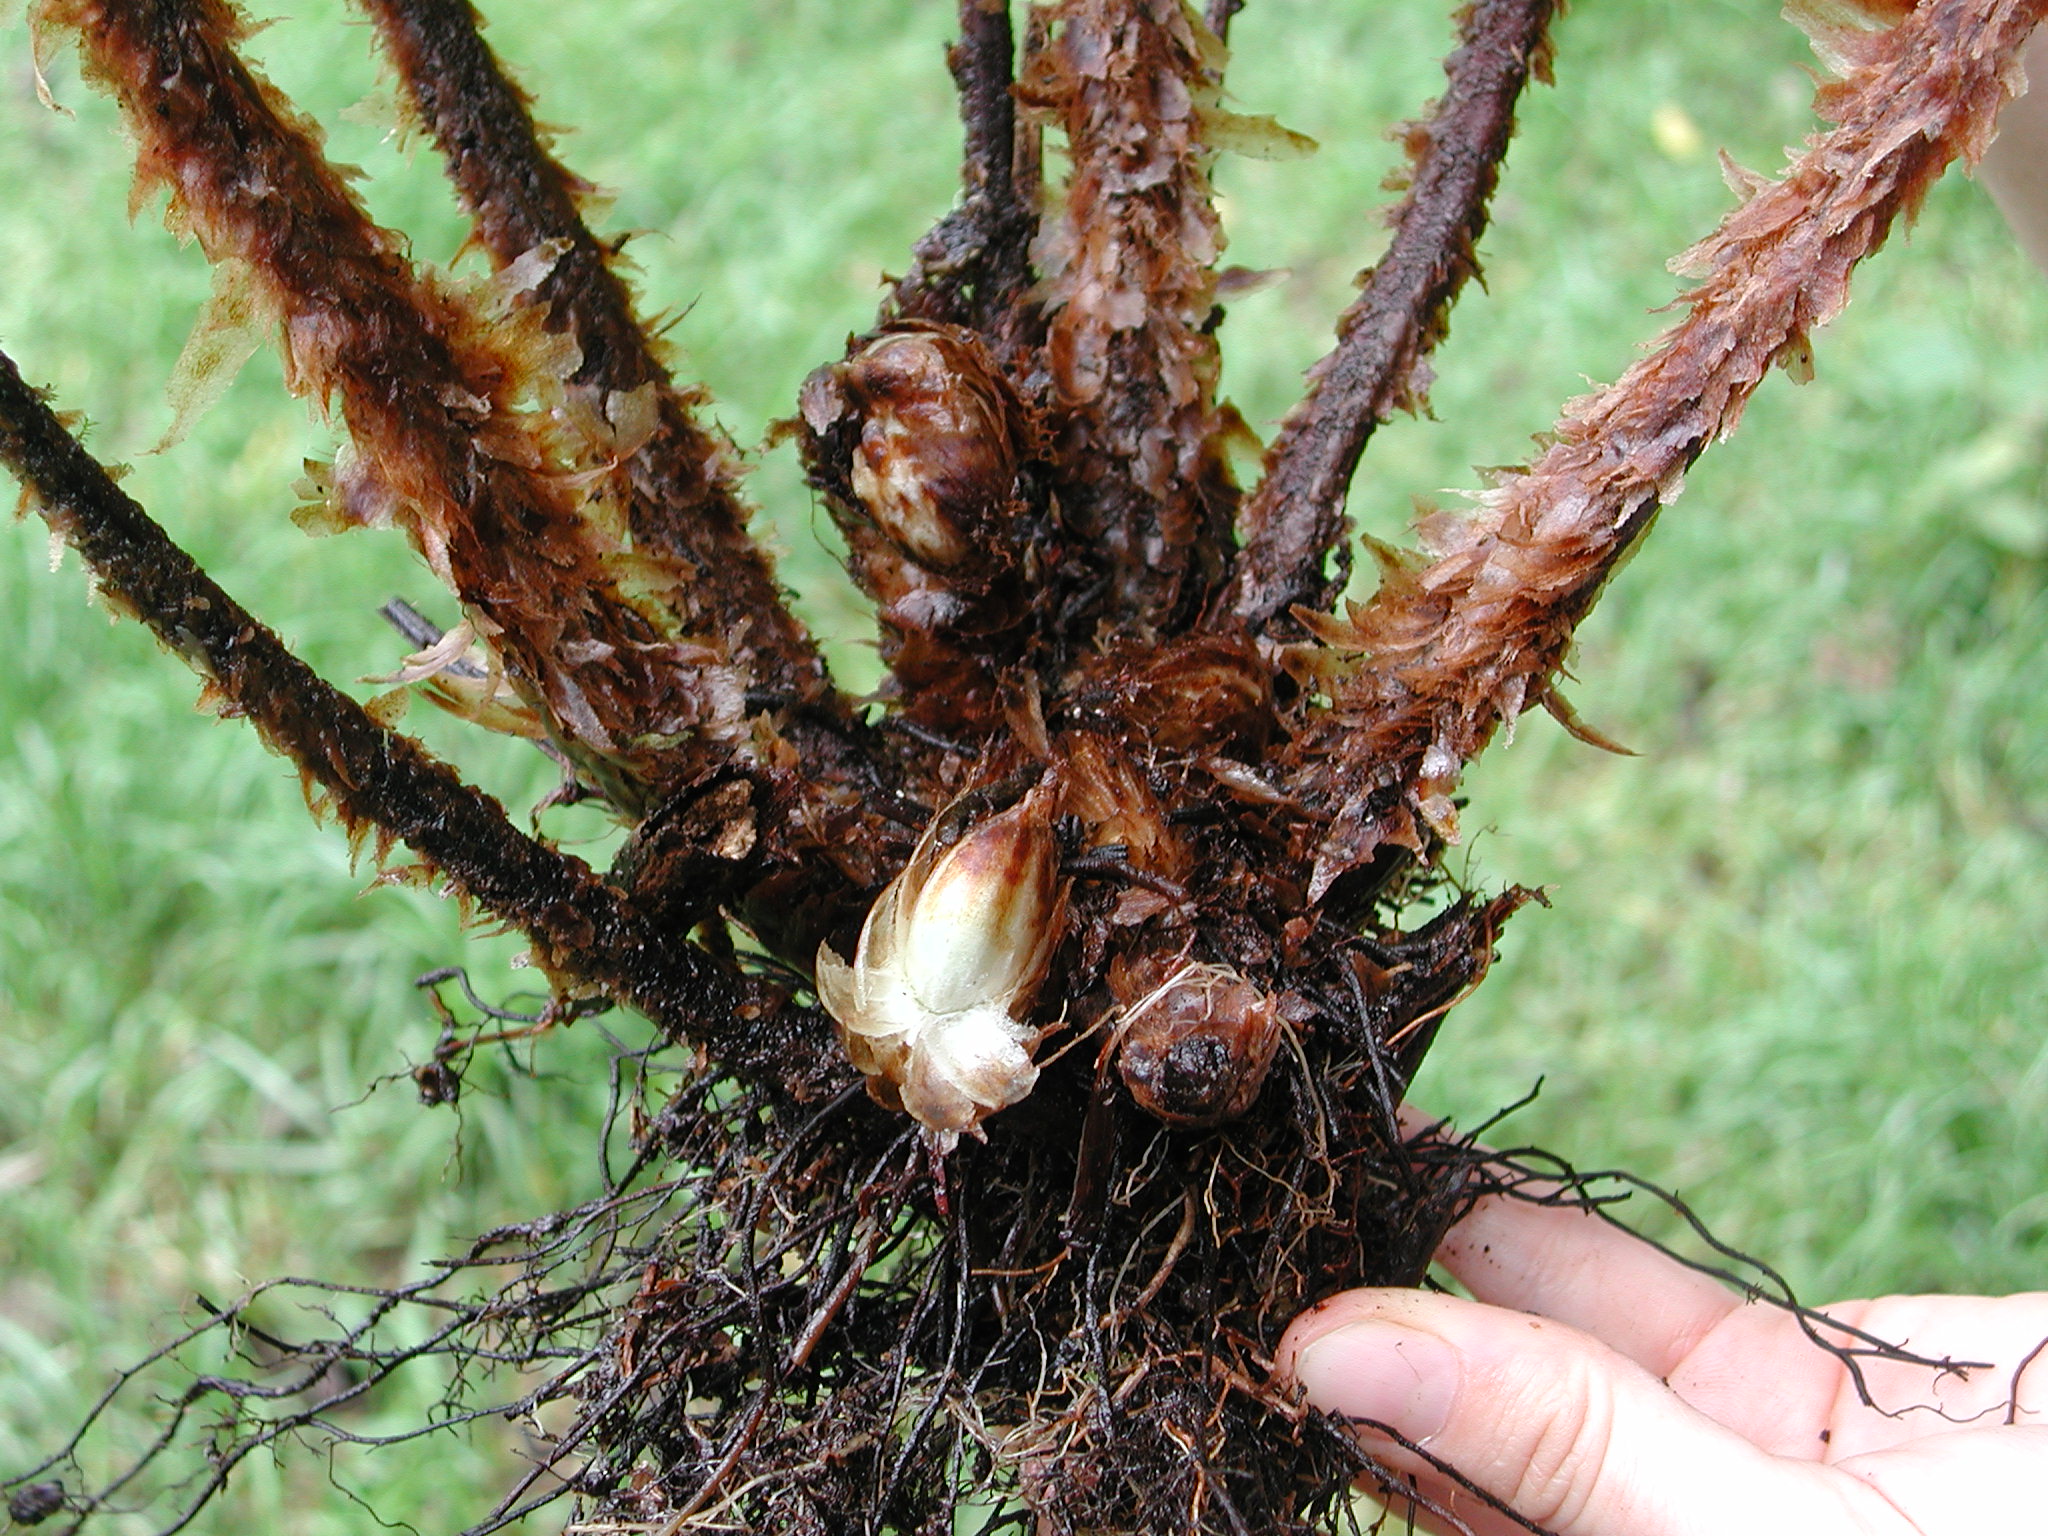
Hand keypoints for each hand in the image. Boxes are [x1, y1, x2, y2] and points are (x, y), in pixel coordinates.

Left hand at [1276, 1155, 2047, 1534]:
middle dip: (1363, 1335)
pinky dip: (1545, 1237)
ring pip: (1540, 1363)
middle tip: (1235, 1217)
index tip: (1215, 1321)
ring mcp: (1724, 1491)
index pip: (1441, 1520)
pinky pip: (1638, 1313)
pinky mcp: (1798, 1400)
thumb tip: (1330, 1364)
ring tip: (1317, 1164)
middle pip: (1466, 1450)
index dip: (1330, 1430)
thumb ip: (1557, 1457)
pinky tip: (1445, 1168)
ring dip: (1435, 1262)